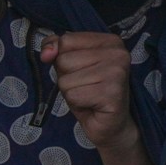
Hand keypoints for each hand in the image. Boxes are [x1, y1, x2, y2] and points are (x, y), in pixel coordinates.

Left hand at [43, 31, 139, 151]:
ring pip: (65, 79)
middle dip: (68, 77)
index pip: (66, 40)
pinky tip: (93, 105)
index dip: (62, 57)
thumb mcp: (70, 64)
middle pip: (64, 60)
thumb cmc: (90, 92)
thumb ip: (56, 48)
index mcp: (111, 41)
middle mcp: (118, 53)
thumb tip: (47, 53)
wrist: (111, 124)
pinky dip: (77, 104)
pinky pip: (73, 95)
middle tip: (87, 86)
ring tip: (89, 96)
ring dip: (72, 92)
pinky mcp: (112, 94)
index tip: (80, 70)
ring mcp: (117, 73)